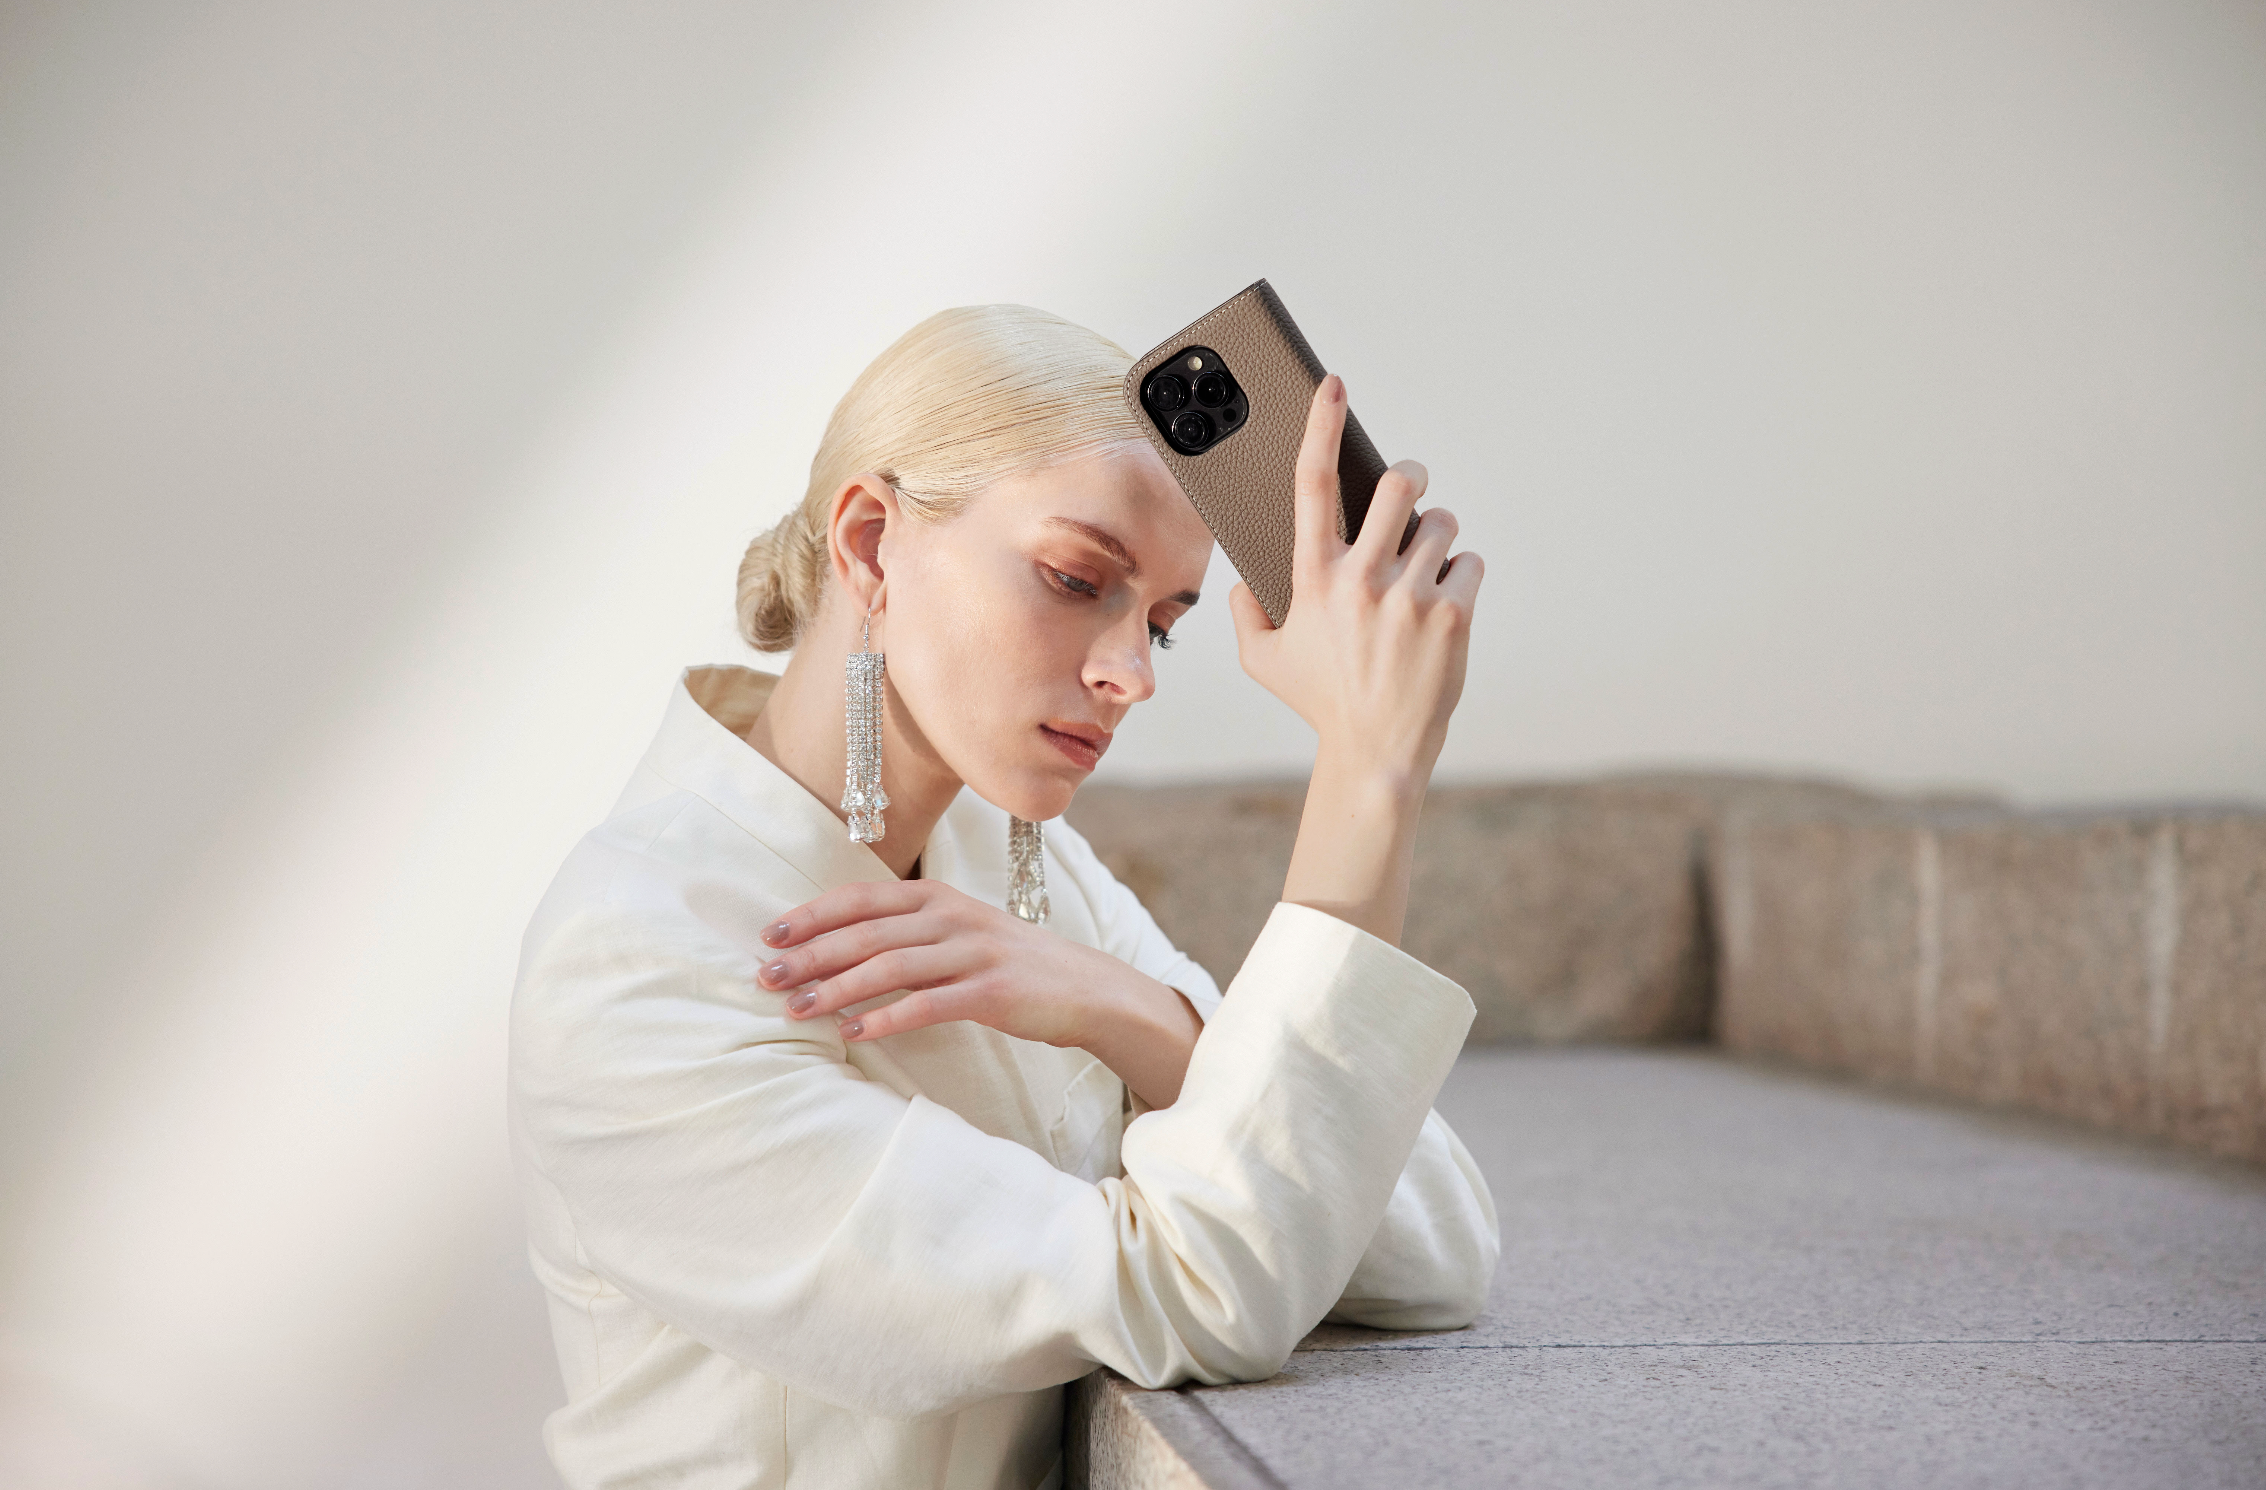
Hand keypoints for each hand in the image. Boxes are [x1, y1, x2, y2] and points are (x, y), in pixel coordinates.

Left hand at [757, 880, 1202, 1107]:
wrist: (1087, 987)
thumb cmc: (1011, 964)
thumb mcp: (959, 933)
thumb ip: (908, 932)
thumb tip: (837, 949)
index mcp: (937, 897)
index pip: (861, 898)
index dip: (813, 916)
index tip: (770, 936)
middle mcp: (951, 917)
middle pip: (867, 932)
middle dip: (812, 955)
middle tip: (767, 977)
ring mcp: (973, 952)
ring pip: (890, 966)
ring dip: (838, 988)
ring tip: (798, 1009)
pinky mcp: (992, 991)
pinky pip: (929, 1004)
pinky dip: (887, 1018)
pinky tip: (854, 1033)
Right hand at [1229, 375, 1482, 945]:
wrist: (1377, 749)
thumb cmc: (1321, 700)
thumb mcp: (1264, 659)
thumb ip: (1245, 613)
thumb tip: (1240, 581)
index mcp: (1313, 577)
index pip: (1313, 484)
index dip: (1322, 427)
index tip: (1333, 386)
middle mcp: (1361, 578)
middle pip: (1400, 485)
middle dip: (1411, 479)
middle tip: (1413, 493)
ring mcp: (1410, 596)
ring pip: (1443, 524)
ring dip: (1438, 538)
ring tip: (1426, 571)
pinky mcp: (1452, 615)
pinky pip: (1471, 562)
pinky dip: (1463, 576)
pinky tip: (1445, 606)